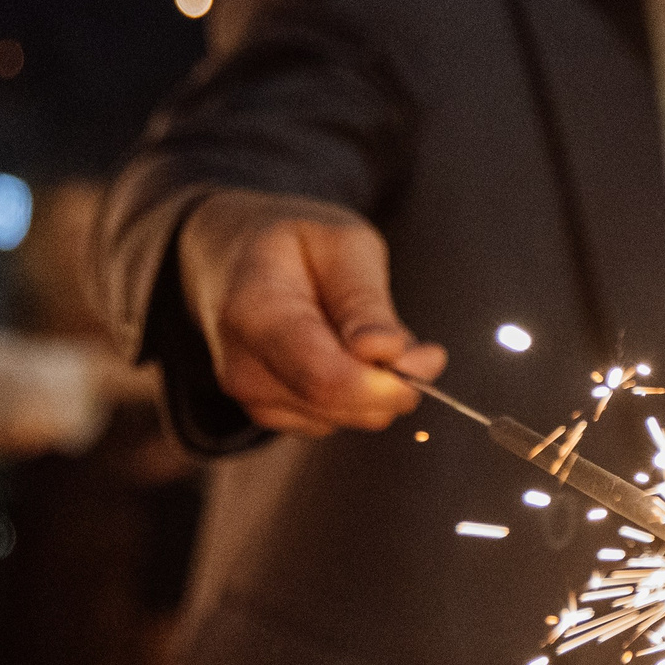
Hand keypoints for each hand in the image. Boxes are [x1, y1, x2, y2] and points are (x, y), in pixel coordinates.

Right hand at [177, 189, 444, 435]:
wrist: (234, 259)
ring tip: (365, 332)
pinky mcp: (269, 413)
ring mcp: (252, 396)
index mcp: (254, 314)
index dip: (384, 384)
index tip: (430, 357)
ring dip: (377, 386)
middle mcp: (242, 367)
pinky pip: (337, 420)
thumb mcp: (342, 244)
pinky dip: (358, 394)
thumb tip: (386, 352)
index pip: (324, 379)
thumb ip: (363, 300)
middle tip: (418, 344)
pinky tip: (344, 353)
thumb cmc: (295, 245)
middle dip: (394, 382)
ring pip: (346, 417)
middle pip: (339, 405)